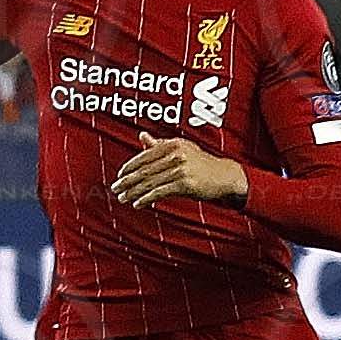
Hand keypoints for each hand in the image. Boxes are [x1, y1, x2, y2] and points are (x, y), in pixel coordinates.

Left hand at [111, 135, 248, 208]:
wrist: (224, 176)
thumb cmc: (201, 162)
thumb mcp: (182, 148)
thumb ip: (160, 144)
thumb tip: (142, 136)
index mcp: (172, 144)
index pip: (144, 156)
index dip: (130, 167)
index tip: (120, 175)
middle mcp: (176, 155)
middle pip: (145, 170)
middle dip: (127, 181)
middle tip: (115, 188)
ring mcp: (181, 169)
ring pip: (150, 183)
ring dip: (133, 192)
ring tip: (123, 198)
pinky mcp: (185, 184)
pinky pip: (160, 192)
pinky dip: (146, 199)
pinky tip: (138, 203)